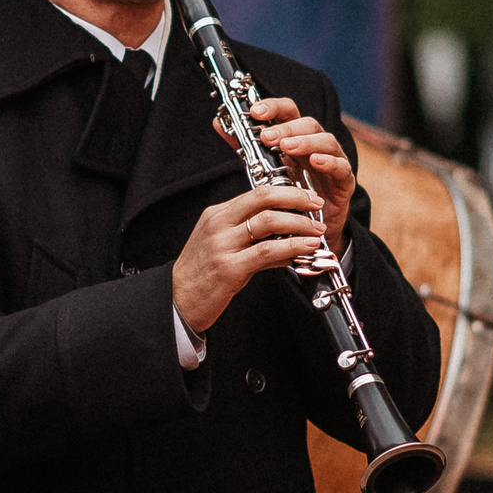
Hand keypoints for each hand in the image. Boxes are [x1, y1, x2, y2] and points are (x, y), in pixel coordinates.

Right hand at [172, 182, 326, 335]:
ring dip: (299, 224)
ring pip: (268, 222)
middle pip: (263, 198)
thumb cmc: (200, 276)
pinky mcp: (229, 268)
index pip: (256, 193)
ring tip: (316, 231)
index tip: (305, 196)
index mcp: (216, 215)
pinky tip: (305, 248)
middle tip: (316, 204)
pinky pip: (267, 252)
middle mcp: (218, 225)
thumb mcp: (223, 248)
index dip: (285, 191)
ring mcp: (222, 245)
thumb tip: (287, 239)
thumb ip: (253, 240)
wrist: (176, 301)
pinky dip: (291, 247)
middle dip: (296, 198)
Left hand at [216, 96, 355, 261]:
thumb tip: (218, 123)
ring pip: (326, 141)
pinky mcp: (344, 183)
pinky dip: (330, 162)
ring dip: (306, 141)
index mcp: (296, 138)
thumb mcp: (264, 169)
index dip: (274, 107)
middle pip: (308, 123)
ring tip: (288, 147)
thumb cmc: (288, 195)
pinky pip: (342, 167)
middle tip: (267, 136)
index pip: (288, 112)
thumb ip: (244, 145)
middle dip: (287, 127)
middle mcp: (315, 146)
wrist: (309, 230)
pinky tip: (315, 162)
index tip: (254, 111)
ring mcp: (332, 162)